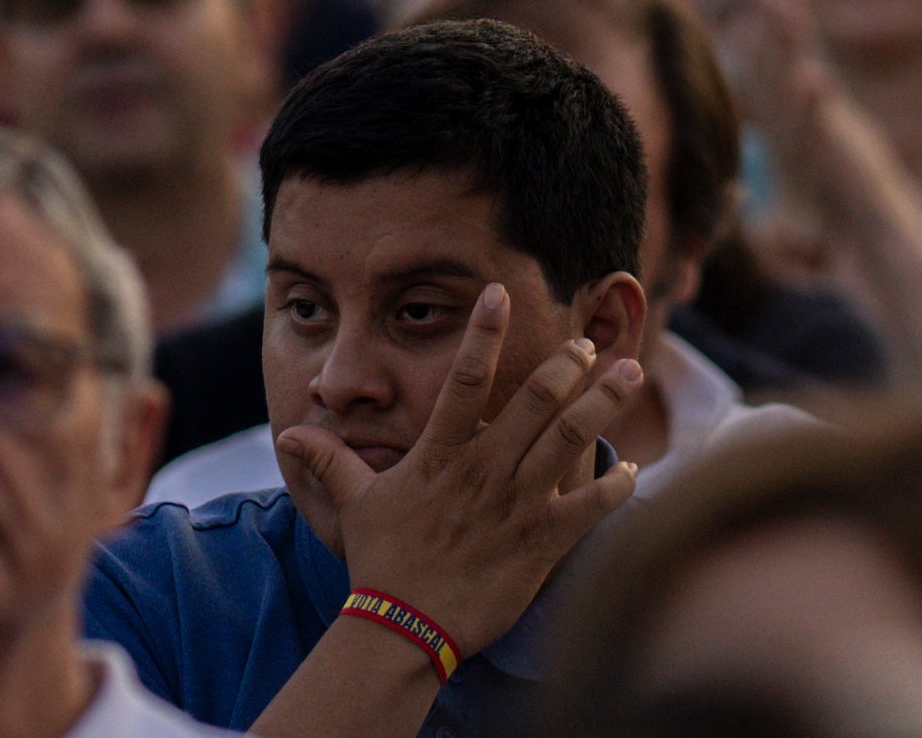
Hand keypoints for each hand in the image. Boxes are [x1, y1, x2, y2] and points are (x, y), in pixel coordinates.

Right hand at [299, 320, 629, 650]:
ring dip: (605, 403)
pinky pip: (590, 506)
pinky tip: (634, 469)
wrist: (402, 629)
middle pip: (535, 401)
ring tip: (630, 372)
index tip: (500, 291)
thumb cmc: (382, 564)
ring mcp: (516, 505)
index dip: (482, 333)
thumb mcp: (355, 505)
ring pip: (570, 440)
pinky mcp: (541, 542)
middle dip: (568, 364)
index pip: (462, 380)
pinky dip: (617, 485)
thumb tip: (287, 433)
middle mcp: (483, 471)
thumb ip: (330, 462)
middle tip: (589, 340)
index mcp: (440, 456)